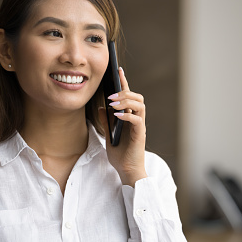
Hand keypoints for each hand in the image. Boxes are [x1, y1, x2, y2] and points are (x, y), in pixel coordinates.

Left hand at [98, 67, 147, 186]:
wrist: (126, 171)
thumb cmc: (120, 154)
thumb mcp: (108, 135)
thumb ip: (106, 121)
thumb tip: (101, 107)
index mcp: (130, 117)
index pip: (129, 96)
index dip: (124, 82)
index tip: (118, 70)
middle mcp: (137, 119)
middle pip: (137, 97)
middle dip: (124, 92)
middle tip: (110, 95)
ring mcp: (139, 126)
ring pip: (140, 105)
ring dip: (126, 101)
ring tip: (113, 103)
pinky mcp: (140, 134)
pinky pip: (137, 120)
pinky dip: (127, 115)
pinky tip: (117, 115)